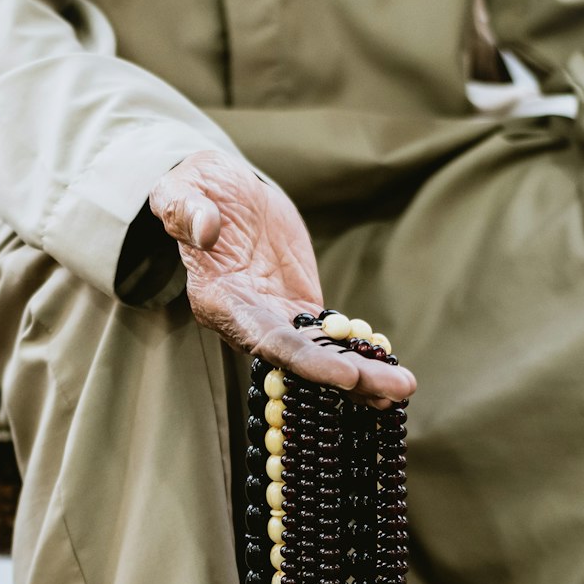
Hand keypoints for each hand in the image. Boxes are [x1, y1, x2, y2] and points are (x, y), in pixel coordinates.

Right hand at [149, 150, 415, 406]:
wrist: (218, 193)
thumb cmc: (193, 191)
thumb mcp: (179, 190)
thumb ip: (186, 210)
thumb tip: (206, 229)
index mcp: (220, 302)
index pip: (266, 341)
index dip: (306, 362)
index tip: (346, 377)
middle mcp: (250, 323)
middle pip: (304, 361)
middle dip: (350, 380)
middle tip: (395, 393)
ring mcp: (278, 319)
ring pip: (324, 355)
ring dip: (364, 375)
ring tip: (404, 388)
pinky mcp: (300, 308)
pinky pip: (333, 337)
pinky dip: (361, 352)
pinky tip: (392, 368)